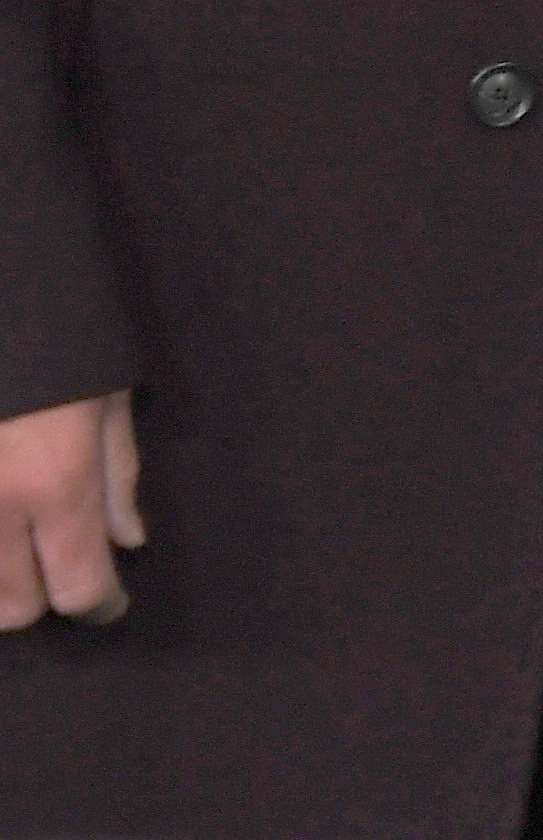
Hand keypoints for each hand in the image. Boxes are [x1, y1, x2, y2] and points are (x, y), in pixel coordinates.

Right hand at [0, 389, 140, 626]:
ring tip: (12, 549)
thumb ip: (117, 473)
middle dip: (42, 598)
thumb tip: (127, 541)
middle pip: (14, 608)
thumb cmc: (54, 337)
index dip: (100, 604)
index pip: (78, 586)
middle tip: (54, 567)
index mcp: (56, 482)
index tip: (107, 603)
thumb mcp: (104, 392)